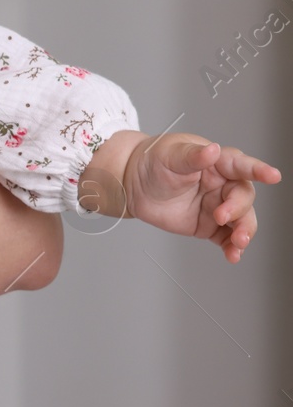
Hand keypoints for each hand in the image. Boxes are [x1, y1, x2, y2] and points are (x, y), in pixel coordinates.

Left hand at [122, 134, 279, 261]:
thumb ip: (193, 156)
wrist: (133, 185)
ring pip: (241, 221)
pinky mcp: (209, 226)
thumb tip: (213, 150)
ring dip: (244, 232)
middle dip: (238, 209)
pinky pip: (226, 238)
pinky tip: (233, 255)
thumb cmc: (154, 161)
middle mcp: (223, 185)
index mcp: (217, 163)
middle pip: (243, 197)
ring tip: (237, 243)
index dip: (258, 170)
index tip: (273, 176)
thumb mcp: (170, 155)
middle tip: (221, 217)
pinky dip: (232, 248)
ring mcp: (218, 206)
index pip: (241, 165)